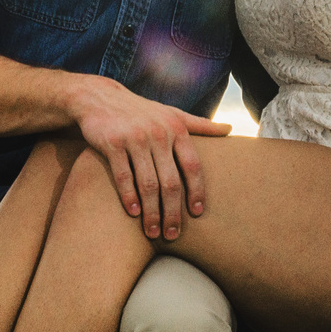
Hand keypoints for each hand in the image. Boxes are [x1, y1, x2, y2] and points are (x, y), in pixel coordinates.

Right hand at [65, 77, 231, 240]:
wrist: (99, 98)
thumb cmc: (141, 111)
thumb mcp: (172, 114)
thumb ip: (201, 125)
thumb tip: (231, 128)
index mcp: (176, 129)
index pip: (193, 166)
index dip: (196, 192)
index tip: (197, 213)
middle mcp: (158, 134)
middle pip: (171, 181)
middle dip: (173, 212)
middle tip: (173, 234)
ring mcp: (134, 138)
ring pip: (148, 183)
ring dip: (151, 212)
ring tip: (153, 231)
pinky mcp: (112, 143)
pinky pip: (124, 175)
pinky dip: (129, 196)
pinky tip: (133, 213)